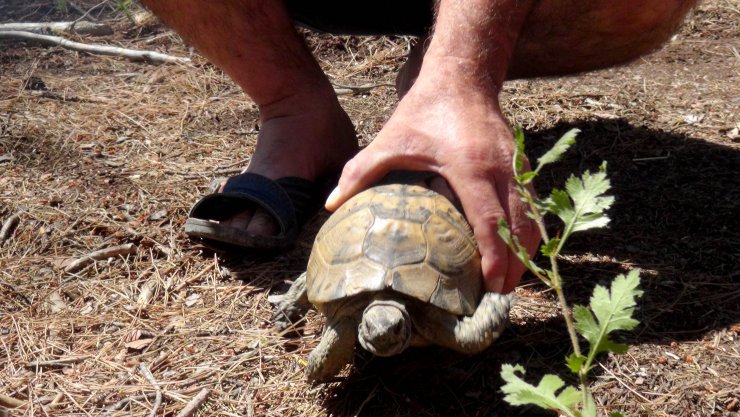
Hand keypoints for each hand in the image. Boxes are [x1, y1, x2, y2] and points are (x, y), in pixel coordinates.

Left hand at [326, 58, 539, 292]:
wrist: (462, 77)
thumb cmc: (426, 110)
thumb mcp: (390, 140)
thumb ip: (360, 172)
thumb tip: (332, 205)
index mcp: (471, 169)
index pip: (491, 223)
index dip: (494, 260)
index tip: (488, 288)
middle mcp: (502, 171)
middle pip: (521, 230)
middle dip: (515, 268)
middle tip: (498, 298)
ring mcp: (517, 168)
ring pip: (532, 221)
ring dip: (524, 254)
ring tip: (507, 282)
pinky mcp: (521, 165)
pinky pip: (532, 207)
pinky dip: (527, 233)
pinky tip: (512, 250)